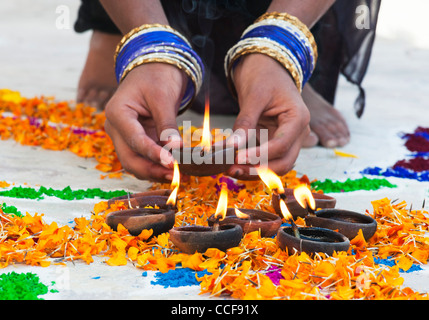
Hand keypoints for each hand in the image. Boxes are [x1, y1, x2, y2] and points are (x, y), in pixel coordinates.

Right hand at [104, 63, 185, 181]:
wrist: (155, 68)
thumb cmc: (157, 76)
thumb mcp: (163, 98)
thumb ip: (167, 124)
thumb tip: (175, 148)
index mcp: (117, 113)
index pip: (134, 140)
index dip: (152, 154)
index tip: (170, 163)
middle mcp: (116, 128)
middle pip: (129, 158)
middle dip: (151, 169)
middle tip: (174, 175)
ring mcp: (124, 136)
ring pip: (135, 163)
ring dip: (154, 171)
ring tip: (176, 175)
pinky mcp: (136, 141)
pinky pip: (144, 159)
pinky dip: (156, 166)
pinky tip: (173, 169)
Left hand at [226, 53, 313, 179]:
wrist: (266, 68)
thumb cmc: (264, 76)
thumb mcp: (254, 96)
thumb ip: (245, 122)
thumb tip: (232, 146)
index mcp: (298, 118)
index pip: (282, 146)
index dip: (260, 155)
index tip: (237, 158)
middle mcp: (297, 133)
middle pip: (284, 163)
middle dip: (259, 170)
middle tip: (233, 170)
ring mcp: (288, 139)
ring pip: (275, 166)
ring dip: (254, 171)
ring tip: (229, 169)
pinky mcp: (274, 142)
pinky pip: (265, 159)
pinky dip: (250, 164)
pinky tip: (232, 164)